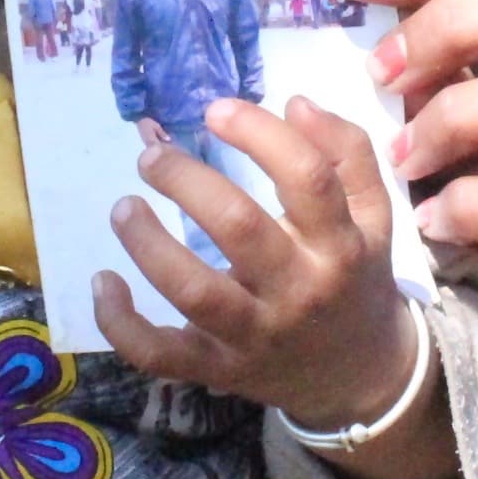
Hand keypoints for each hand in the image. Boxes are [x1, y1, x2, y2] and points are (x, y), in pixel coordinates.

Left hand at [94, 97, 456, 478]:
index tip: (216, 110)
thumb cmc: (354, 277)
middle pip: (239, 227)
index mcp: (339, 245)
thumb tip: (294, 103)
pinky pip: (160, 353)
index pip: (306, 179)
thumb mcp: (373, 216)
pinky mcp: (219, 368)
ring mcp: (255, 336)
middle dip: (186, 181)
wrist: (360, 375)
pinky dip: (120, 323)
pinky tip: (104, 281)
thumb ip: (345, 154)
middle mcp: (299, 290)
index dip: (259, 134)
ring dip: (148, 244)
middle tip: (153, 156)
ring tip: (124, 208)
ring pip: (194, 291)